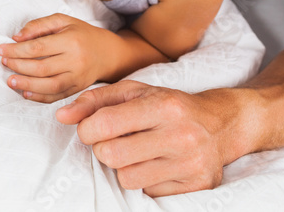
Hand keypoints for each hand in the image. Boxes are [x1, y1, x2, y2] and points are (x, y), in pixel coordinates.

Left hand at [0, 13, 117, 102]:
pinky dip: (39, 97)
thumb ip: (39, 25)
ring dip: (26, 84)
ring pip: (48, 86)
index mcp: (71, 40)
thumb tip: (16, 37)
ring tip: (10, 80)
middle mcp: (76, 61)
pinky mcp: (77, 89)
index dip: (16, 50)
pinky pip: (56, 97)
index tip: (1, 49)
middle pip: (41, 68)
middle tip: (3, 63)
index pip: (38, 47)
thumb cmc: (81, 34)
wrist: (107, 53)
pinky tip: (25, 93)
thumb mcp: (63, 21)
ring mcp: (78, 78)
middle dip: (18, 66)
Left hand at [55, 80, 233, 196]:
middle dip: (104, 150)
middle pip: (112, 156)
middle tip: (115, 142)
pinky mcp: (197, 186)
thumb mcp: (135, 92)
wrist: (222, 124)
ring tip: (139, 152)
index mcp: (163, 105)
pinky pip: (149, 192)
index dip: (87, 130)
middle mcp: (180, 135)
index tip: (91, 129)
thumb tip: (61, 116)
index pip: (105, 124)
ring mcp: (190, 163)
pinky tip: (159, 164)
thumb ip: (95, 101)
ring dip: (125, 167)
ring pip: (127, 179)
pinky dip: (147, 179)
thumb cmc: (170, 105)